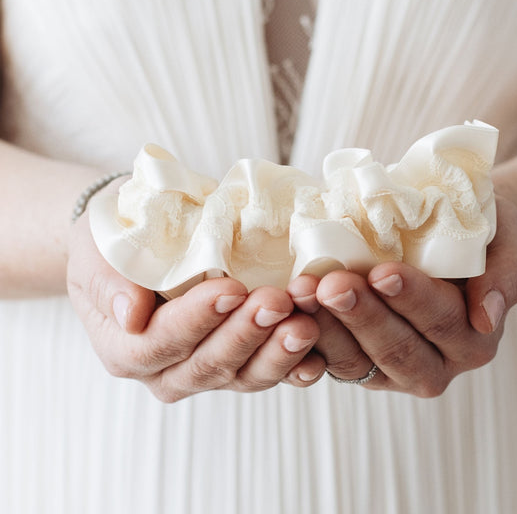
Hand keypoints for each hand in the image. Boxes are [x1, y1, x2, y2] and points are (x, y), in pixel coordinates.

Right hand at [67, 214, 323, 401]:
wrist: (142, 243)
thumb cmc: (115, 244)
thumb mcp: (96, 253)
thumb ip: (108, 283)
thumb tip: (131, 314)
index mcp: (127, 348)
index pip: (161, 343)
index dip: (196, 320)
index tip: (229, 288)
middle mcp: (167, 371)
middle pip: (208, 365)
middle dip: (246, 334)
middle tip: (277, 303)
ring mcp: (208, 369)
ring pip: (244, 375)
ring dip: (278, 352)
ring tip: (305, 324)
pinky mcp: (242, 359)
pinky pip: (270, 372)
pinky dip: (295, 366)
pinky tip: (318, 355)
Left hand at [287, 196, 516, 395]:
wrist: (451, 238)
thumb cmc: (479, 233)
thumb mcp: (506, 241)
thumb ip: (505, 276)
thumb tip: (487, 317)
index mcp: (473, 338)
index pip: (441, 321)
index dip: (411, 299)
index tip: (382, 271)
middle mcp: (436, 363)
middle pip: (396, 350)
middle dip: (361, 316)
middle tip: (331, 284)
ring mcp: (392, 369)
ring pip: (356, 361)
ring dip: (326, 328)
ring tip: (302, 291)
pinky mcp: (358, 361)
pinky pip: (328, 360)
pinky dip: (306, 339)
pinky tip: (288, 310)